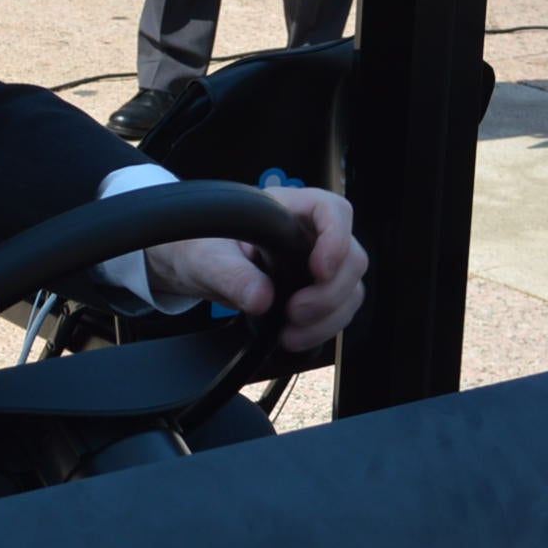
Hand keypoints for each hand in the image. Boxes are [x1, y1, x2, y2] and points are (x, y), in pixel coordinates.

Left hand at [143, 185, 365, 350]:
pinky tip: (294, 338)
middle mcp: (311, 235)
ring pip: (349, 290)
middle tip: (295, 313)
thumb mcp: (205, 257)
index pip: (332, 210)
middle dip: (330, 292)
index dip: (336, 239)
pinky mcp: (315, 293)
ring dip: (328, 318)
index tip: (319, 270)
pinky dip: (321, 330)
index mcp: (287, 209)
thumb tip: (261, 297)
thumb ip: (230, 273)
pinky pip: (336, 312)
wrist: (195, 267)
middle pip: (351, 258)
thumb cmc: (200, 248)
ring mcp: (317, 265)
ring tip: (290, 334)